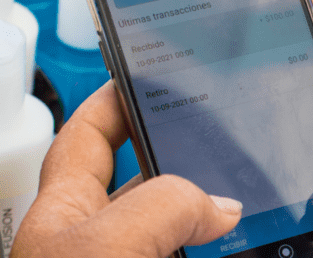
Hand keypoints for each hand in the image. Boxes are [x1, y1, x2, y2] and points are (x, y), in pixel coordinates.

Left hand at [12, 82, 241, 257]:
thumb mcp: (106, 248)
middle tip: (224, 138)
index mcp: (65, 211)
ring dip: (210, 215)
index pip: (89, 133)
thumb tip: (220, 205)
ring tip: (247, 198)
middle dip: (185, 157)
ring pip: (174, 229)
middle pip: (144, 180)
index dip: (116, 98)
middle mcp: (93, 240)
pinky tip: (244, 245)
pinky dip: (224, 248)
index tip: (149, 72)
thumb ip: (164, 207)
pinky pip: (192, 254)